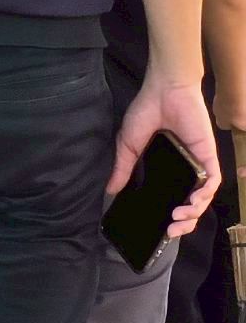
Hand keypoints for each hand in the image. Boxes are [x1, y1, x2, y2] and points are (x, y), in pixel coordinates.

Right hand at [115, 71, 222, 240]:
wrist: (164, 91)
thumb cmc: (145, 112)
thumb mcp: (127, 145)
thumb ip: (122, 169)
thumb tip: (110, 191)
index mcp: (168, 167)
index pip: (174, 197)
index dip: (171, 217)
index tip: (160, 230)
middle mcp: (186, 168)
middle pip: (192, 203)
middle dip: (185, 222)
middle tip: (171, 232)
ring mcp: (198, 162)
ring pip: (203, 196)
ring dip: (194, 212)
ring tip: (177, 219)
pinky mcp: (208, 155)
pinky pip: (212, 180)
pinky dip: (204, 194)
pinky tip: (192, 201)